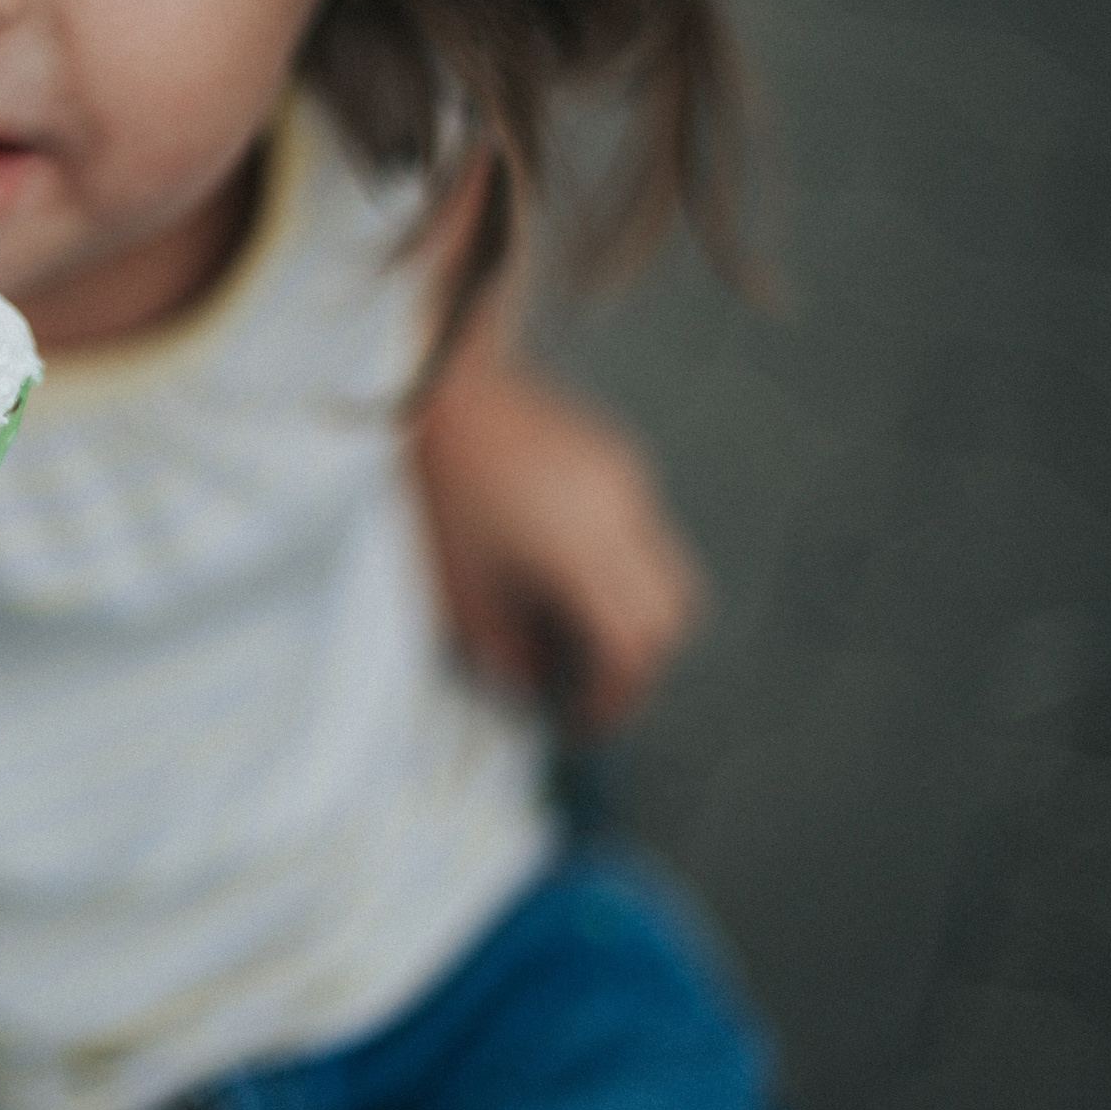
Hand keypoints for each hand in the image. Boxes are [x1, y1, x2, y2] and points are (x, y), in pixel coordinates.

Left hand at [412, 357, 699, 735]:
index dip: (613, 698)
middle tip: (587, 687)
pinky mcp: (623, 460)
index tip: (581, 721)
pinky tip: (560, 570)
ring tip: (569, 631)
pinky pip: (645, 533)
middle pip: (670, 617)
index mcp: (581, 549)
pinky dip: (620, 571)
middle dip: (636, 664)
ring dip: (632, 617)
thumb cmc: (440, 485)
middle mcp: (624, 515)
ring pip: (667, 576)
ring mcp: (632, 483)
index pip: (632, 648)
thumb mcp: (457, 585)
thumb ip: (503, 649)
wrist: (446, 388)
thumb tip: (535, 687)